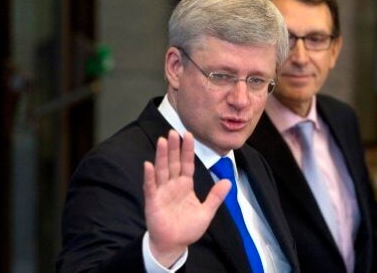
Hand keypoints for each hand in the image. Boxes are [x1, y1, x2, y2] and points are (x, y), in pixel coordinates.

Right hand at [143, 130, 230, 266]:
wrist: (174, 245)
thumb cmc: (187, 228)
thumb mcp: (206, 212)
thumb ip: (215, 197)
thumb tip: (228, 181)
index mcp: (185, 186)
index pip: (186, 164)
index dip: (187, 150)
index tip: (188, 134)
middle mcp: (172, 185)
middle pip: (173, 163)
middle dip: (173, 148)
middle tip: (173, 132)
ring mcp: (162, 192)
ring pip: (161, 170)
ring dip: (161, 156)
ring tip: (162, 141)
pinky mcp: (153, 202)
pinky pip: (150, 187)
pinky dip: (149, 177)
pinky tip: (148, 165)